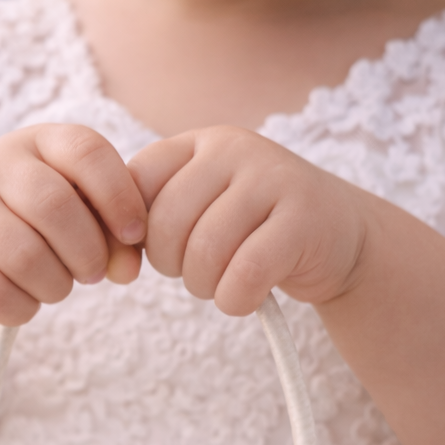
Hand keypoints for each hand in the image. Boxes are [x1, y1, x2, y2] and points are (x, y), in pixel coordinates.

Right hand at [0, 123, 147, 324]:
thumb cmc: (34, 228)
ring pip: (24, 256)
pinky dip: (22, 309)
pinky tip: (24, 303)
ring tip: (56, 287)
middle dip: (88, 253)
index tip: (135, 235)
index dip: (119, 196)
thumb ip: (114, 235)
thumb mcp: (79, 216)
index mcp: (40, 142)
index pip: (87, 151)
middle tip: (92, 274)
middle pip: (55, 207)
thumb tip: (127, 270)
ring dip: (55, 287)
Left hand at [128, 126, 367, 314]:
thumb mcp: (204, 207)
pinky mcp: (302, 221)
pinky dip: (236, 301)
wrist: (339, 237)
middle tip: (199, 271)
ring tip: (226, 281)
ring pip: (204, 255)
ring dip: (207, 287)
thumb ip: (154, 215)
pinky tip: (247, 297)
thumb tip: (104, 251)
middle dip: (173, 267)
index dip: (132, 234)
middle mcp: (234, 149)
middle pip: (166, 226)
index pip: (135, 184)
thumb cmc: (256, 230)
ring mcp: (272, 180)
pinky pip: (244, 276)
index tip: (153, 255)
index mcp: (200, 143)